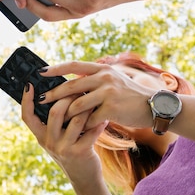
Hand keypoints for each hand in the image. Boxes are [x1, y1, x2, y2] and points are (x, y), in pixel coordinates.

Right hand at [22, 82, 106, 182]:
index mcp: (41, 136)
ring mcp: (64, 148)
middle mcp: (49, 142)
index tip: (29, 85)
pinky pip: (91, 131)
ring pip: (76, 119)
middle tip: (79, 90)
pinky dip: (99, 122)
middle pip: (55, 112)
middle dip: (68, 98)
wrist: (85, 178)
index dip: (26, 100)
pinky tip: (104, 118)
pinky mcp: (80, 153)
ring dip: (87, 108)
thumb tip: (58, 93)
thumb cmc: (71, 151)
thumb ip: (54, 122)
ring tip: (94, 102)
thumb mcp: (57, 139)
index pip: (27, 116)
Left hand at [36, 62, 155, 130]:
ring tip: (60, 120)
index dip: (56, 68)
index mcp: (102, 69)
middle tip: (40, 99)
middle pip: (71, 85)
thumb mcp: (113, 81)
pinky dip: (84, 125)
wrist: (154, 107)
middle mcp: (104, 77)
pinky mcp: (112, 108)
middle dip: (53, 94)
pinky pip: (90, 118)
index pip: (74, 65)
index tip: (40, 72)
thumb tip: (70, 84)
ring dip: (67, 114)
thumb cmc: (129, 96)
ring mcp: (108, 92)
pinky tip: (81, 130)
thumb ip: (94, 80)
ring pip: (77, 104)